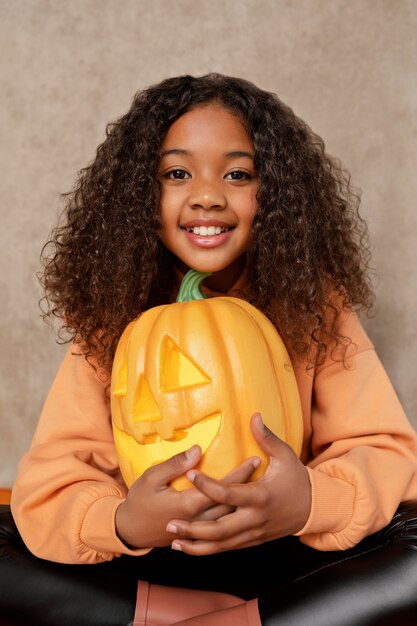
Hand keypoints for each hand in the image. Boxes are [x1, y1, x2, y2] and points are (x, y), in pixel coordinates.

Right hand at [115, 444, 259, 548]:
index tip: (254, 460)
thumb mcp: (151, 477)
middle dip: (249, 485)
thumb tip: (197, 451)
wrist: (131, 530)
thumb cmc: (140, 500)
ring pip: (230, 516)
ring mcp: (199, 529)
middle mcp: (199, 519)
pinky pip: (223, 527)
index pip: (223, 488)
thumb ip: (175, 464)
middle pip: (232, 502)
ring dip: (245, 500)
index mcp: (189, 504)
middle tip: (263, 470)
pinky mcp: (197, 534)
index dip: (240, 474)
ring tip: (259, 485)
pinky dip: (235, 516)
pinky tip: (244, 508)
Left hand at [165, 412, 310, 554]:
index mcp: (260, 496)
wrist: (313, 509)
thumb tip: (254, 415)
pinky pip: (228, 548)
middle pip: (220, 529)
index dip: (208, 485)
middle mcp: (254, 519)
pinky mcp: (253, 541)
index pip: (228, 493)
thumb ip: (267, 437)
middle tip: (170, 523)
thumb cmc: (297, 479)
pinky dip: (209, 550)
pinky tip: (191, 547)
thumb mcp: (285, 456)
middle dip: (193, 529)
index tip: (190, 474)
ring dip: (197, 546)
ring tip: (174, 541)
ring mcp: (253, 533)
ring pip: (222, 545)